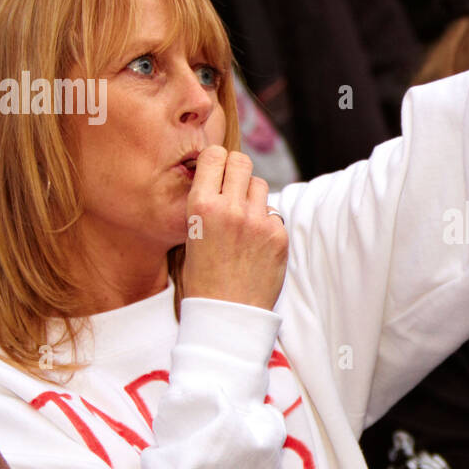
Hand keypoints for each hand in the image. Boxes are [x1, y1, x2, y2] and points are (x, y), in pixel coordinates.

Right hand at [181, 146, 287, 310]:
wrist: (226, 313)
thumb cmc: (203, 277)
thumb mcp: (191, 234)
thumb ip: (206, 204)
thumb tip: (219, 177)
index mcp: (201, 205)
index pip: (214, 155)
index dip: (217, 160)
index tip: (218, 169)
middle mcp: (229, 208)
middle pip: (241, 161)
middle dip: (237, 170)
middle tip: (233, 188)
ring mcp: (257, 220)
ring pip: (260, 185)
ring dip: (252, 196)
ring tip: (244, 221)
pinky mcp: (278, 235)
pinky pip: (274, 214)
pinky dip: (266, 224)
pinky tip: (256, 245)